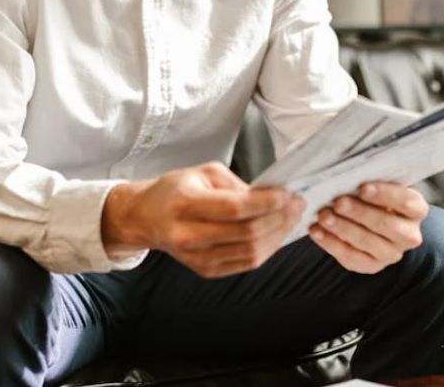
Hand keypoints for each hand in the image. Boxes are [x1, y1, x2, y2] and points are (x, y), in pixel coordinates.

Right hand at [102, 162, 305, 278]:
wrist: (147, 218)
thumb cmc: (176, 190)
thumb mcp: (203, 173)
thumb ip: (237, 185)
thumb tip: (272, 197)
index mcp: (185, 205)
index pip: (235, 208)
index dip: (267, 203)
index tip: (288, 194)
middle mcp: (188, 236)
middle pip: (247, 233)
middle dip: (279, 219)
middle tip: (296, 205)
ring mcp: (196, 258)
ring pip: (251, 253)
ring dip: (278, 236)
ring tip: (291, 219)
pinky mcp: (205, 270)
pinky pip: (246, 264)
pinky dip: (267, 249)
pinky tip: (276, 233)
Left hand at [309, 182, 427, 273]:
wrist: (373, 222)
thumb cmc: (374, 197)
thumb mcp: (379, 185)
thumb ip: (369, 179)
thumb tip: (346, 173)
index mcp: (416, 209)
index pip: (406, 202)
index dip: (384, 194)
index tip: (361, 187)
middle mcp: (408, 235)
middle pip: (386, 224)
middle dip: (359, 212)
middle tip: (337, 202)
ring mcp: (391, 253)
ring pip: (367, 242)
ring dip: (342, 228)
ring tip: (323, 215)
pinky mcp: (371, 266)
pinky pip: (351, 257)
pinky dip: (331, 243)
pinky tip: (316, 231)